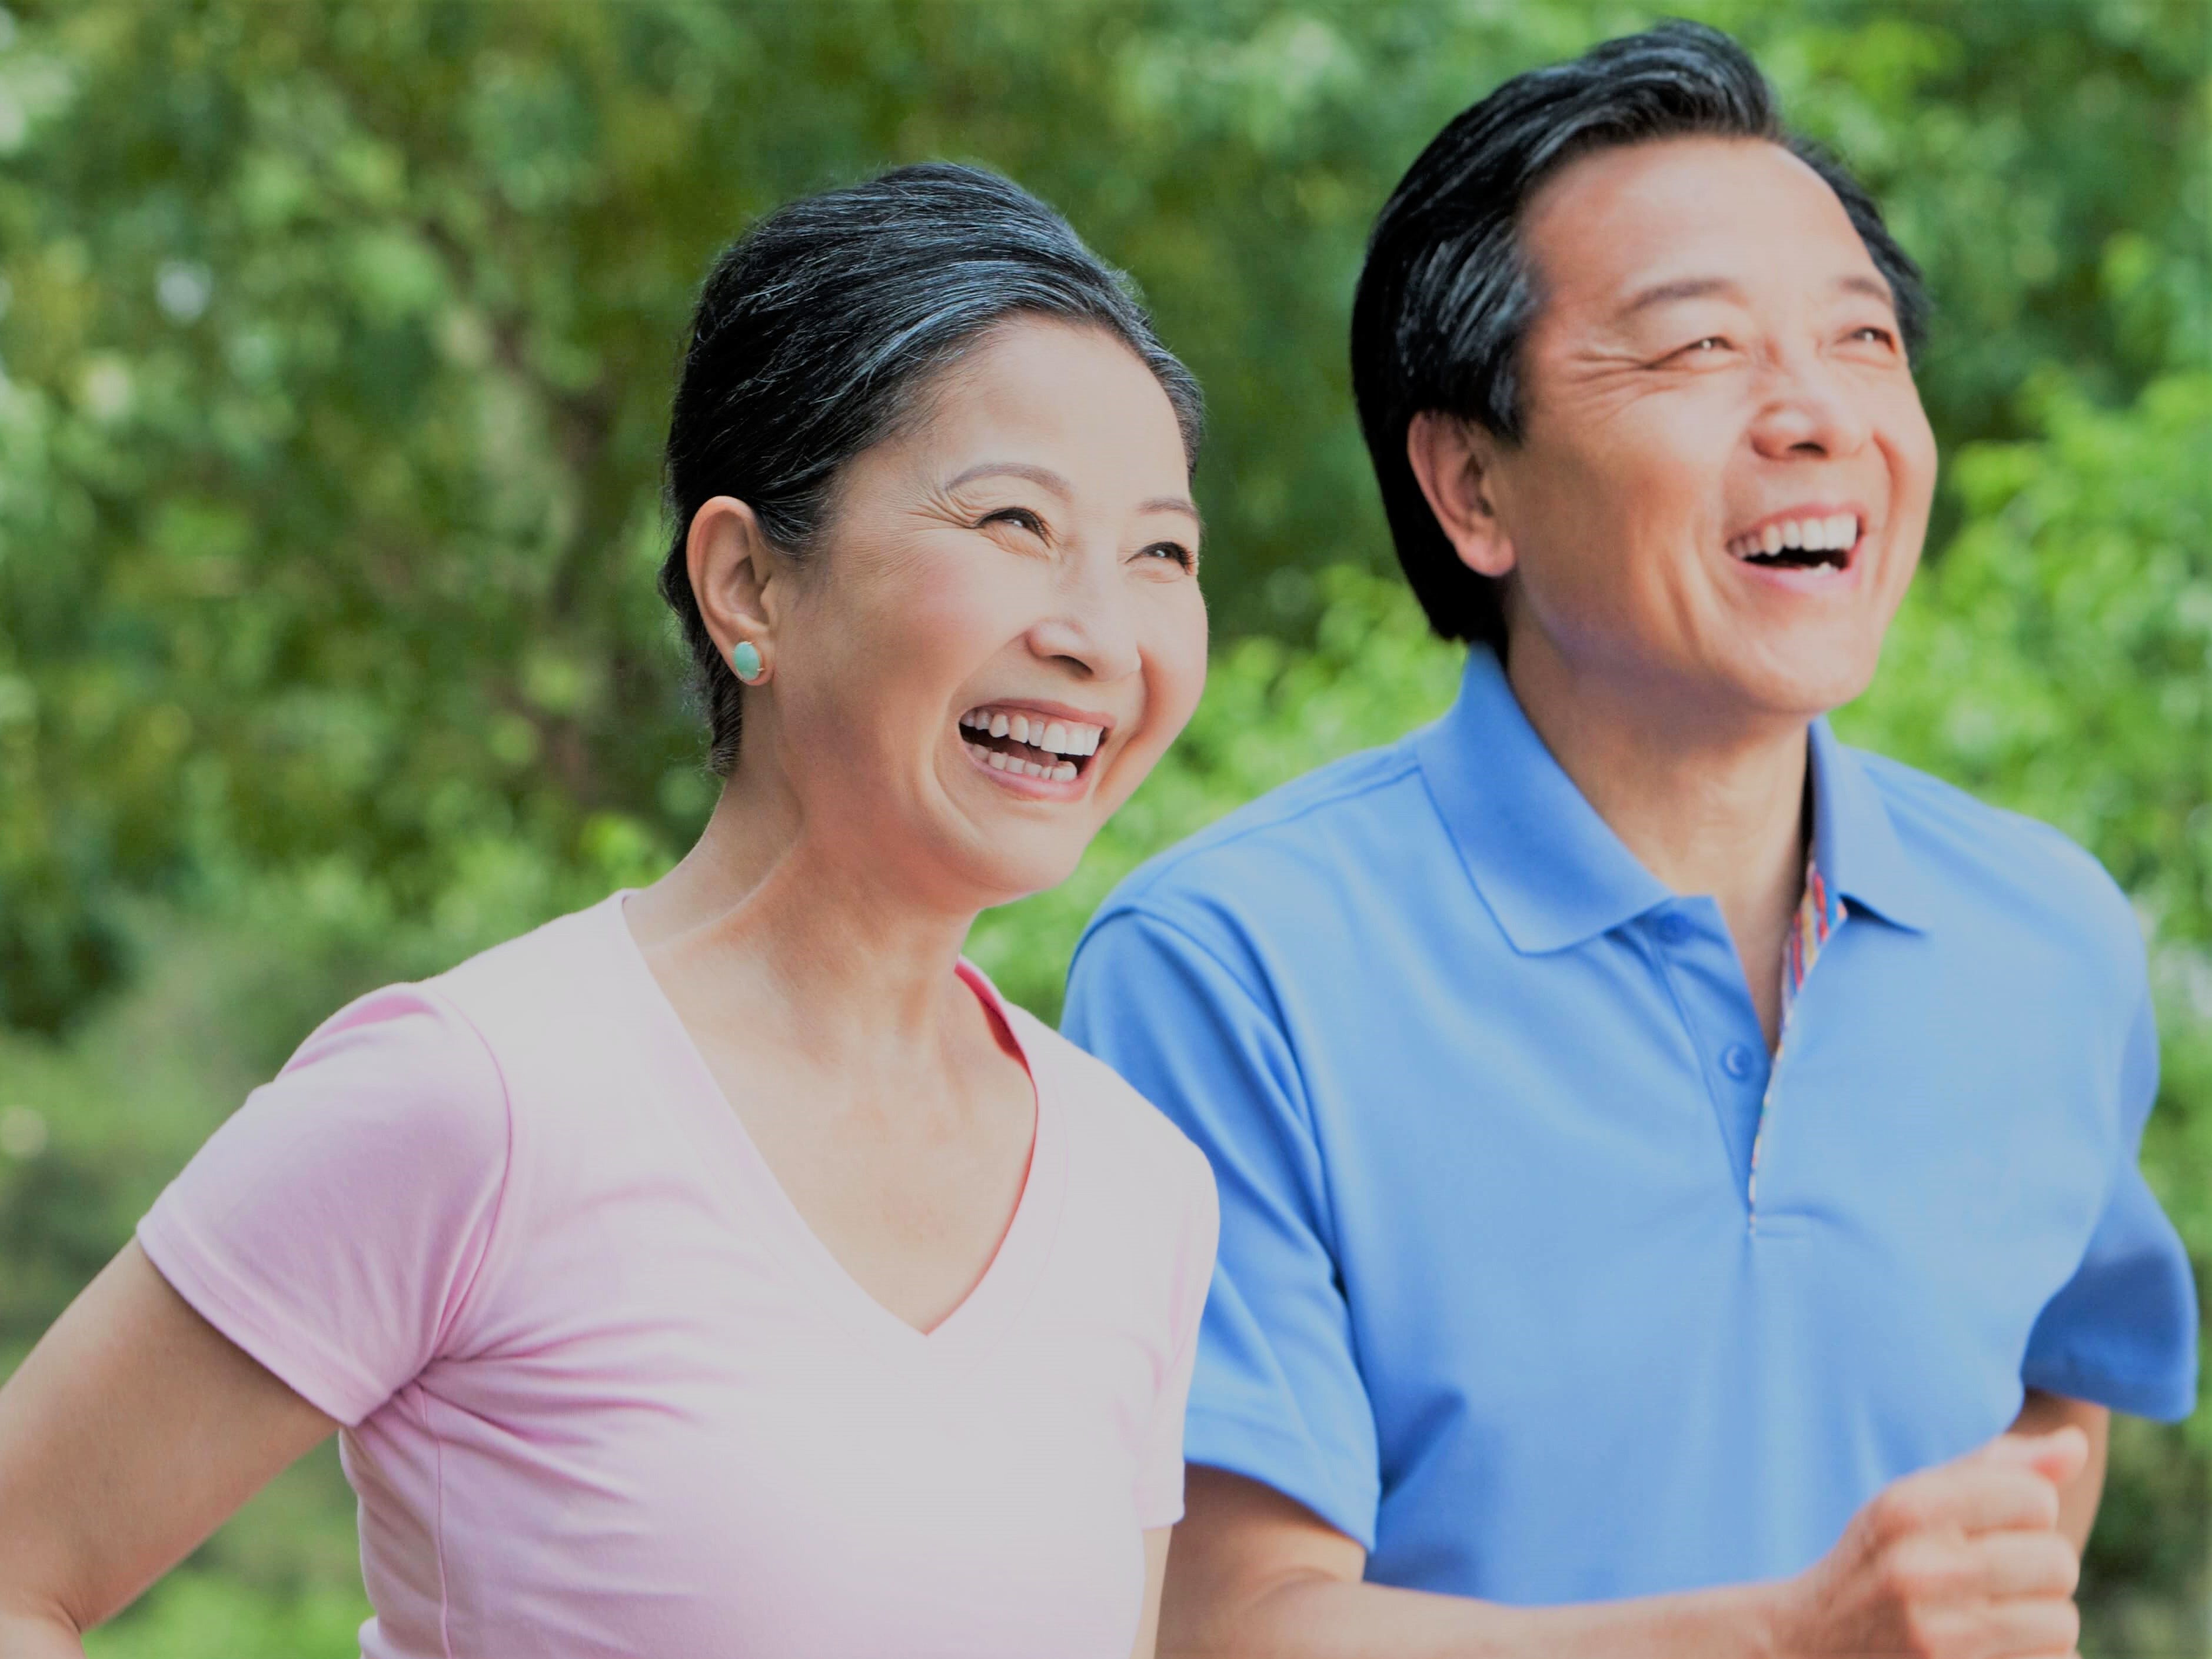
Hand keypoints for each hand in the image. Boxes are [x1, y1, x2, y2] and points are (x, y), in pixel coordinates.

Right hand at [1771, 1427, 2087, 1658]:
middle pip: (2059, 1562)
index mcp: (1906, 1508)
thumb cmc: (1876, 1563)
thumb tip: (2076, 1446)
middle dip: (2038, 1571)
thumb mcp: (1911, 1502)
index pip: (2034, 1497)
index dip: (2027, 1514)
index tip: (1992, 1529)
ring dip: (2039, 1624)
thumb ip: (1995, 1468)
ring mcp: (1937, 1638)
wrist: (1806, 1646)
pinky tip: (1991, 1653)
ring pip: (2061, 1623)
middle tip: (1993, 1581)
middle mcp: (1918, 1570)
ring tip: (1991, 1621)